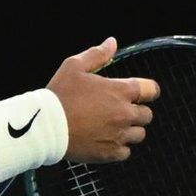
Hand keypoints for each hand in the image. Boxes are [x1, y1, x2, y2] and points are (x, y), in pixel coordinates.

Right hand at [47, 37, 157, 162]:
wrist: (44, 125)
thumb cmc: (59, 95)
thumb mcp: (74, 66)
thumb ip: (97, 54)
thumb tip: (112, 43)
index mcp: (120, 91)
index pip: (151, 90)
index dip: (146, 90)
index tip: (138, 93)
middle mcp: (125, 114)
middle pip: (147, 114)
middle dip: (135, 111)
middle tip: (116, 109)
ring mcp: (119, 135)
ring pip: (139, 134)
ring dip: (129, 129)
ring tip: (110, 126)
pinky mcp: (111, 152)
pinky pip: (126, 152)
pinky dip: (118, 147)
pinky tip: (104, 139)